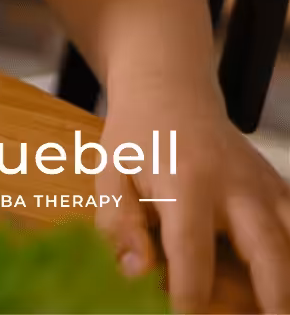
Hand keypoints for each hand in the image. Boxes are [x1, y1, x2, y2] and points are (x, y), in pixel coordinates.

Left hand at [95, 89, 289, 311]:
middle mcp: (234, 185)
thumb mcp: (110, 174)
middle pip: (268, 247)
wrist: (171, 90)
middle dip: (276, 294)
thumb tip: (135, 273)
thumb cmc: (135, 139)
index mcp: (184, 184)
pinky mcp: (279, 185)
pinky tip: (285, 275)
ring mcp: (264, 185)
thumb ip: (119, 224)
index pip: (192, 252)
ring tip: (282, 308)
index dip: (191, 295)